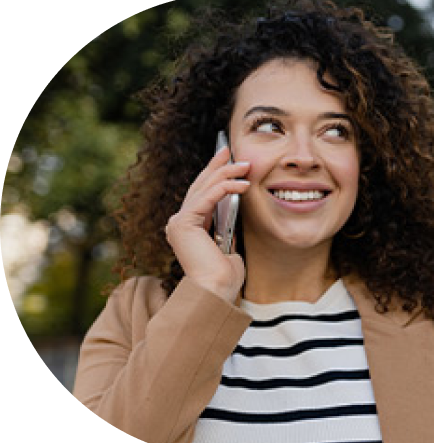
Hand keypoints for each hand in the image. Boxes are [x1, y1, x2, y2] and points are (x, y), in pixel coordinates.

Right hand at [165, 146, 249, 302]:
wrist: (216, 292)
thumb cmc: (224, 277)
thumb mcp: (228, 246)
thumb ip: (226, 228)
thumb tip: (235, 211)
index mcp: (188, 228)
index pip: (201, 194)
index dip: (213, 174)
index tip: (227, 160)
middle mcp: (178, 223)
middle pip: (199, 186)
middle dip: (217, 166)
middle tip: (230, 150)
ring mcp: (178, 223)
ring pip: (203, 189)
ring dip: (226, 174)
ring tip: (245, 165)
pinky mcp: (183, 223)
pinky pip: (207, 198)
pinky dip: (225, 188)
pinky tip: (242, 184)